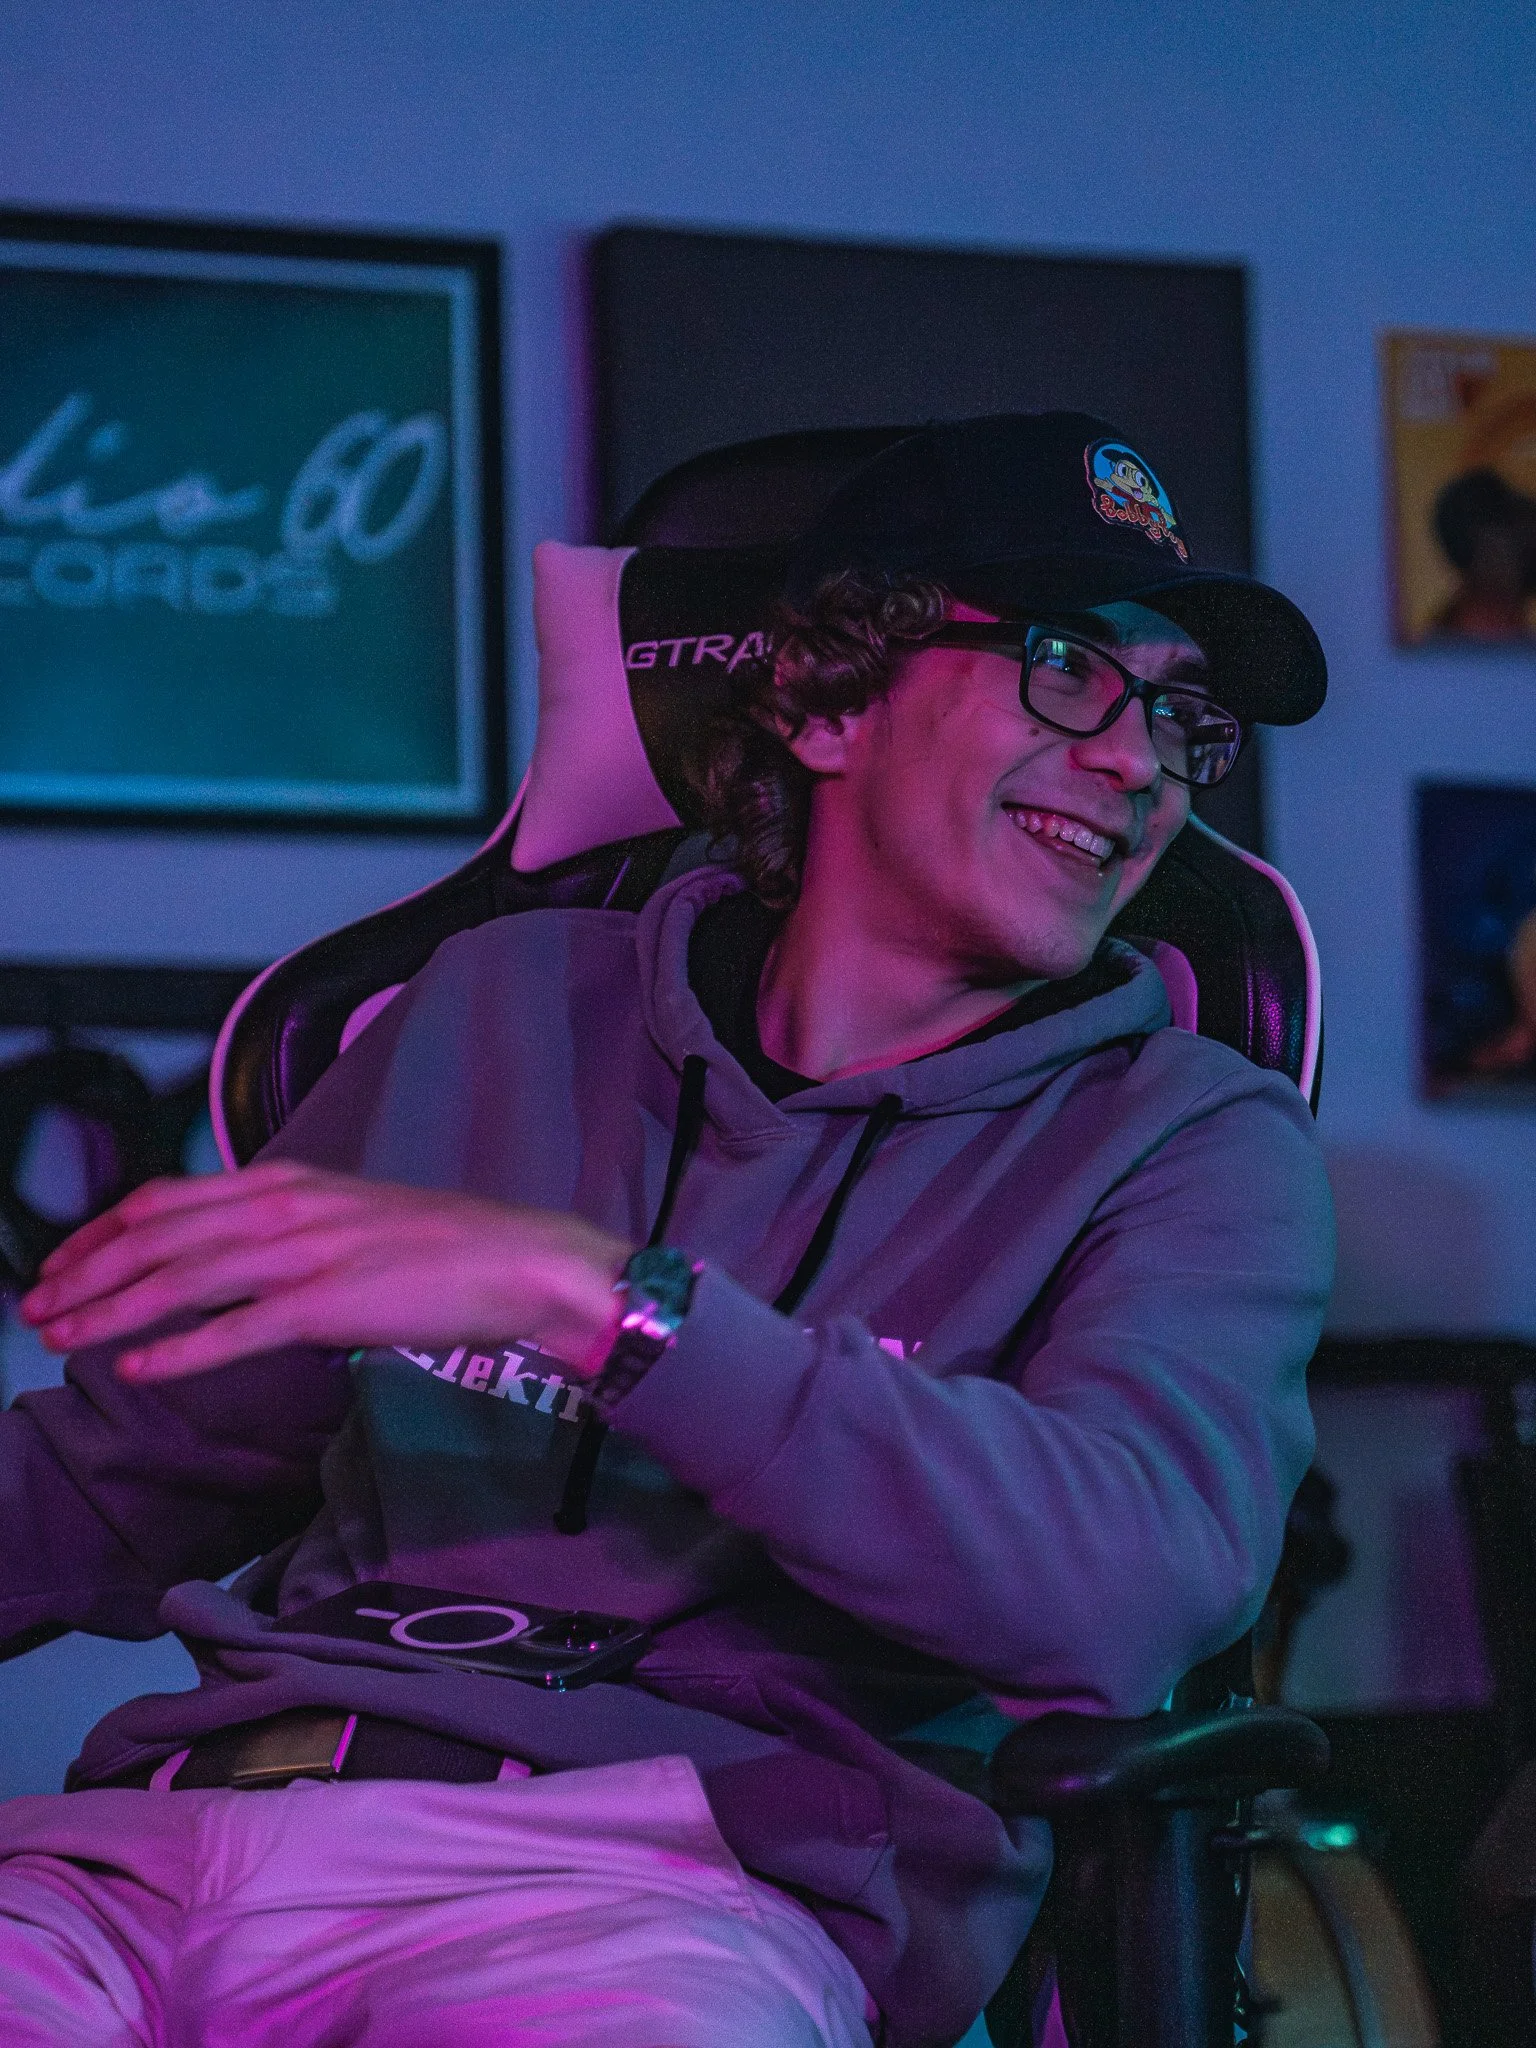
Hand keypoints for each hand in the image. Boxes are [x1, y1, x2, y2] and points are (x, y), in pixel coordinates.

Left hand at [19, 1162, 632, 1384]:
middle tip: (36, 1308)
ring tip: (62, 1339)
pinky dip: (179, 1349)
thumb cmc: (442, 1250)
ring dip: (113, 1311)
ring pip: (183, 1280)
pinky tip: (137, 1368)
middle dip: (86, 1273)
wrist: (518, 1262)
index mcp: (288, 1182)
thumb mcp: (350, 1219)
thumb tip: (229, 1262)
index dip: (101, 1231)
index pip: (167, 1198)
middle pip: (158, 1236)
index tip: (60, 1263)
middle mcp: (285, 1207)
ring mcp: (305, 1254)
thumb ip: (287, 1231)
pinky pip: (237, 1330)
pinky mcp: (329, 1303)